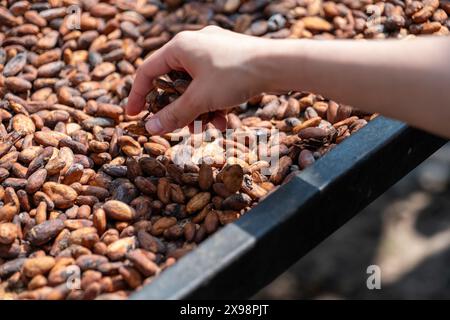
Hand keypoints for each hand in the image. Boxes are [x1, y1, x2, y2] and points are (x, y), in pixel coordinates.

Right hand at [126, 26, 269, 134]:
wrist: (279, 65)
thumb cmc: (236, 75)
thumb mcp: (200, 99)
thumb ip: (174, 115)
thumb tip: (151, 128)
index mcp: (180, 46)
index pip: (148, 71)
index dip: (138, 95)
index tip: (134, 115)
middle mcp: (194, 45)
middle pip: (173, 82)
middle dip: (178, 109)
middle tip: (180, 128)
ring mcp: (214, 52)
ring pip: (195, 86)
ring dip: (198, 110)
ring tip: (207, 128)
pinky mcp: (229, 61)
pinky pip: (212, 85)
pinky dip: (214, 103)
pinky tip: (222, 121)